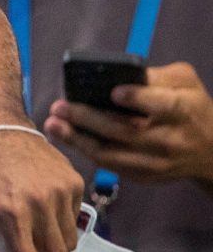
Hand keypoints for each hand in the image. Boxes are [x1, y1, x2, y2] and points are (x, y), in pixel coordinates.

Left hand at [46, 62, 212, 188]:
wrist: (211, 152)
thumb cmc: (193, 108)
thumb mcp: (186, 83)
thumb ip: (158, 76)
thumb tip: (120, 76)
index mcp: (183, 111)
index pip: (162, 105)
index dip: (138, 99)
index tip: (114, 92)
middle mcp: (170, 139)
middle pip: (127, 131)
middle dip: (89, 119)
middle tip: (60, 106)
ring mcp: (157, 162)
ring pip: (113, 154)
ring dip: (78, 140)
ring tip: (53, 124)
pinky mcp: (145, 175)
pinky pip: (111, 165)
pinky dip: (86, 152)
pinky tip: (67, 137)